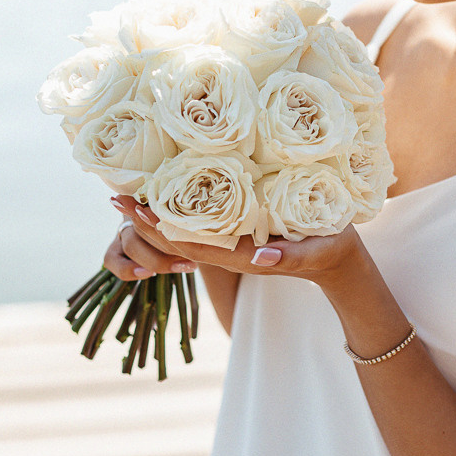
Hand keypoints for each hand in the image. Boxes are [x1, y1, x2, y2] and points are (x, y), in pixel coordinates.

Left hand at [109, 195, 370, 293]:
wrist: (339, 261)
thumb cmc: (331, 249)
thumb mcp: (317, 252)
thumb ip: (289, 258)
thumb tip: (258, 260)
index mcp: (244, 256)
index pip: (193, 244)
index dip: (163, 228)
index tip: (138, 209)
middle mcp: (232, 251)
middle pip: (180, 240)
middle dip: (147, 222)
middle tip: (116, 198)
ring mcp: (233, 245)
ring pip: (185, 234)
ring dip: (156, 217)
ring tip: (129, 195)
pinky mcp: (239, 235)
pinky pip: (200, 227)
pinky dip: (177, 212)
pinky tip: (163, 194)